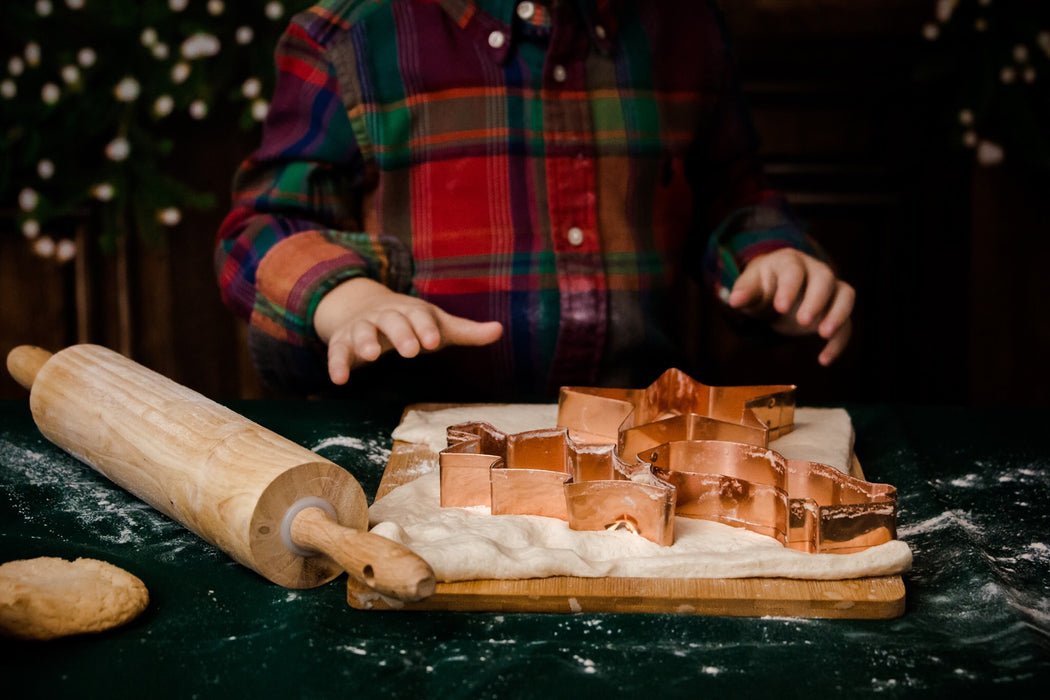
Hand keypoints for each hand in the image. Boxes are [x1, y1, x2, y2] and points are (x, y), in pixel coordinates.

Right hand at [314, 277, 503, 384]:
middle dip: (401, 333)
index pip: (420, 316)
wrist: (366, 306)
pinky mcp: (343, 341)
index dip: (426, 328)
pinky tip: (339, 380)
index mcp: (411, 311)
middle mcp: (385, 316)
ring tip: (370, 355)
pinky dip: (337, 363)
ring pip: (362, 331)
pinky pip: (337, 351)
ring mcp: (362, 327)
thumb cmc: (412, 322)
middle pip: (392, 321)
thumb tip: (499, 330)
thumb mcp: (438, 324)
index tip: (434, 341)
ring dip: (364, 341)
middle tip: (410, 350)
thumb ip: (467, 331)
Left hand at [726, 249, 853, 365]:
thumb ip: (744, 292)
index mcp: (789, 262)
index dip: (789, 287)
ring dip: (838, 314)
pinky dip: (839, 341)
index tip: (780, 307)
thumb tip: (734, 300)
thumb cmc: (761, 288)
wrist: (775, 294)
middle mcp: (814, 271)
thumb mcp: (750, 289)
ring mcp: (830, 289)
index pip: (793, 270)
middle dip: (816, 299)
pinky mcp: (836, 309)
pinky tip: (824, 360)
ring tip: (823, 335)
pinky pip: (847, 323)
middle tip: (802, 321)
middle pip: (825, 278)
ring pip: (845, 295)